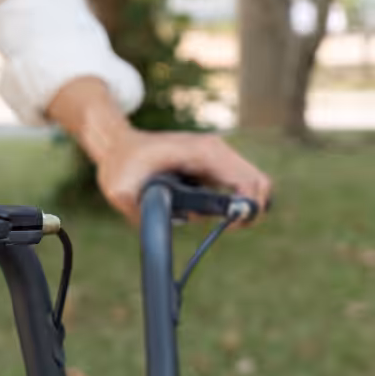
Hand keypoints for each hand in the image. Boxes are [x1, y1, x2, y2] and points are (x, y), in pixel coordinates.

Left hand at [95, 128, 272, 224]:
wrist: (117, 144)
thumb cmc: (121, 163)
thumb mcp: (121, 191)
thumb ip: (141, 213)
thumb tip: (162, 231)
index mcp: (202, 153)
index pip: (248, 181)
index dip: (247, 209)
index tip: (229, 227)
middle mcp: (215, 151)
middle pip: (259, 182)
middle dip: (250, 211)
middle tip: (228, 228)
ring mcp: (215, 157)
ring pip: (249, 184)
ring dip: (236, 208)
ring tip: (205, 216)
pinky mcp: (210, 165)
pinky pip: (234, 185)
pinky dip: (227, 203)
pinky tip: (201, 209)